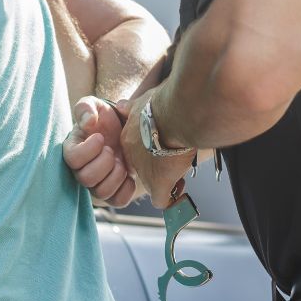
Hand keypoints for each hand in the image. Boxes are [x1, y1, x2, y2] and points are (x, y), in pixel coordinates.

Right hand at [62, 95, 141, 206]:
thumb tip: (89, 122)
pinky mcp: (113, 191)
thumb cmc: (105, 118)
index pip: (72, 159)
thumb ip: (86, 108)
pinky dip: (126, 189)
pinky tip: (129, 174)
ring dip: (115, 176)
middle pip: (85, 179)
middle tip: (112, 150)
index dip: (88, 150)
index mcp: (74, 149)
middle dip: (104, 163)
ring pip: (101, 193)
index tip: (100, 137)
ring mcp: (97, 183)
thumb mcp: (94, 105)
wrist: (125, 129)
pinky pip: (118, 201)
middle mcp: (82, 170)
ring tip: (122, 162)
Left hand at [119, 90, 196, 207]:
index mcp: (129, 135)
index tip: (166, 143)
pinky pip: (161, 200)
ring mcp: (143, 170)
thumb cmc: (166, 103)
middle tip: (175, 156)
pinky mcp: (157, 183)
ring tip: (180, 169)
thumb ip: (131, 107)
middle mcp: (132, 154)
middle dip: (159, 163)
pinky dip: (171, 198)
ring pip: (154, 181)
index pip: (138, 148)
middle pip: (144, 165)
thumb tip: (120, 105)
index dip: (152, 148)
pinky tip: (179, 189)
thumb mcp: (142, 100)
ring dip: (167, 178)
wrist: (178, 113)